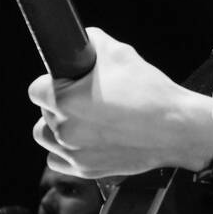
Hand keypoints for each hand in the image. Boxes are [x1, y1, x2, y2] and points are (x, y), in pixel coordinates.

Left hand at [27, 26, 212, 178]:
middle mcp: (64, 130)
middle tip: (87, 98)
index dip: (53, 81)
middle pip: (43, 112)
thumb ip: (90, 43)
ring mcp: (74, 153)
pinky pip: (57, 160)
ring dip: (57, 127)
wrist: (177, 128)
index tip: (69, 81)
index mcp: (64, 100)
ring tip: (82, 119)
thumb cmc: (150, 92)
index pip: (36, 89)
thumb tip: (81, 43)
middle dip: (61, 103)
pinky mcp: (86, 170)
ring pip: (46, 137)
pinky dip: (67, 150)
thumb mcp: (119, 52)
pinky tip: (85, 138)